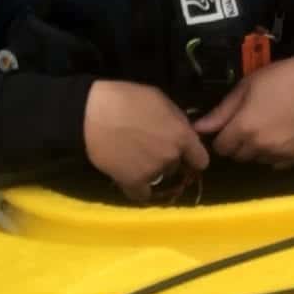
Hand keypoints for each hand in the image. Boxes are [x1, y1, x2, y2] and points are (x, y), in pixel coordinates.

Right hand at [83, 80, 209, 203]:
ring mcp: (152, 171)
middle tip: (149, 146)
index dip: (193, 156)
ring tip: (133, 156)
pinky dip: (138, 188)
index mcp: (182, 136)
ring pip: (159, 176)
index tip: (185, 153)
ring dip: (151, 169)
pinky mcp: (131, 181)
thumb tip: (185, 132)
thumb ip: (177, 120)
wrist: (92, 111)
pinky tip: (131, 177)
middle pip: (177, 165)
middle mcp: (171, 157)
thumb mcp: (160, 100)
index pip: (201, 159)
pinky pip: (141, 195)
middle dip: (168, 158)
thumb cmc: (127, 99)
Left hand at [194, 56, 293, 165]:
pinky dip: (275, 155)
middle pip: (238, 156)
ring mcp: (280, 154)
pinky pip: (276, 164)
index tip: (231, 125)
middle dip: (239, 144)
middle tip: (250, 125)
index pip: (221, 147)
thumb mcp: (245, 88)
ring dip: (256, 150)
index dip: (223, 135)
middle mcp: (260, 147)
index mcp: (244, 128)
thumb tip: (197, 129)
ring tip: (267, 129)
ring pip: (257, 161)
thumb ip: (221, 113)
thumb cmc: (279, 78)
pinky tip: (281, 137)